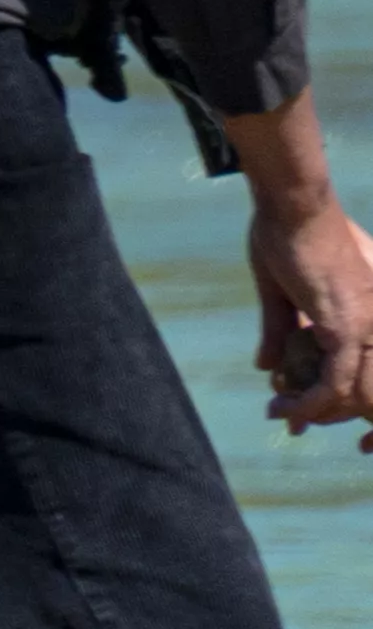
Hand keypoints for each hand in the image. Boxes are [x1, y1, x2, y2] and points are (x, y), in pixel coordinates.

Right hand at [252, 190, 372, 433]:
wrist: (294, 208)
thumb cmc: (286, 238)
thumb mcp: (280, 293)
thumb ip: (278, 332)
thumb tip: (266, 367)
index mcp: (366, 317)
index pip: (361, 373)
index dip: (335, 402)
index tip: (300, 413)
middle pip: (363, 392)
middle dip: (327, 415)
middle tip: (289, 421)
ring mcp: (368, 329)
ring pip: (353, 396)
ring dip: (314, 414)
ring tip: (279, 414)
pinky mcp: (348, 329)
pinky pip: (335, 384)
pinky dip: (309, 404)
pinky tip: (284, 410)